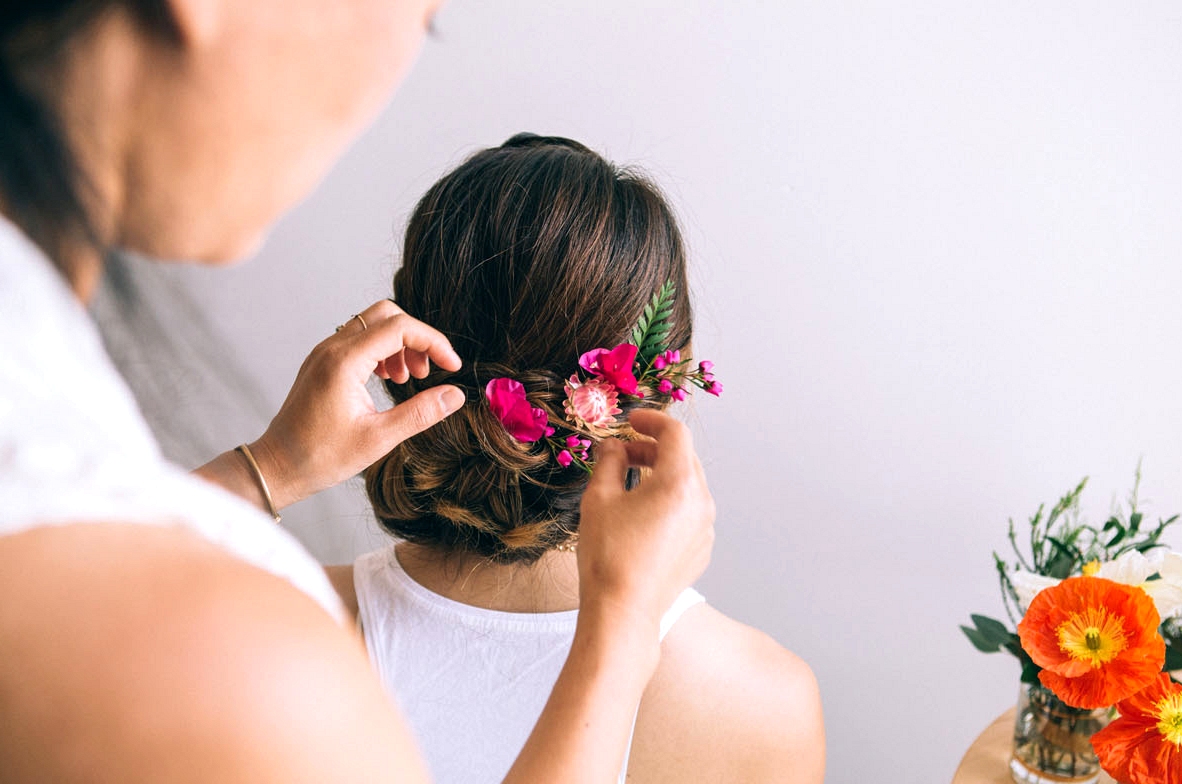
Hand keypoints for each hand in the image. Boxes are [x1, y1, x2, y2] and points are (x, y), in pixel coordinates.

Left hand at [251, 299, 463, 507]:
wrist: (278, 466)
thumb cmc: (322, 456)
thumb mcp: (379, 438)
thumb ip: (421, 413)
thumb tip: (455, 395)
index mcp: (344, 362)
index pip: (399, 328)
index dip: (433, 342)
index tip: (451, 366)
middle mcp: (332, 348)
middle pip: (386, 315)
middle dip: (416, 338)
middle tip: (429, 372)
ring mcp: (324, 353)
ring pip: (373, 325)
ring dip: (400, 345)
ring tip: (409, 380)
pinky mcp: (323, 362)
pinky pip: (359, 340)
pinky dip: (382, 352)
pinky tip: (389, 380)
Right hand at [576, 410, 714, 637]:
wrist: (623, 611)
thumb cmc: (608, 554)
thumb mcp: (599, 498)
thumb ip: (609, 461)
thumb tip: (615, 447)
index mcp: (678, 482)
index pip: (675, 433)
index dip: (652, 419)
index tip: (632, 420)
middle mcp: (701, 501)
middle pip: (684, 458)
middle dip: (654, 448)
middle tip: (624, 452)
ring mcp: (706, 527)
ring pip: (689, 485)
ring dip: (663, 475)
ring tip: (631, 484)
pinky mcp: (702, 548)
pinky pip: (690, 512)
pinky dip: (670, 502)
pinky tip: (643, 516)